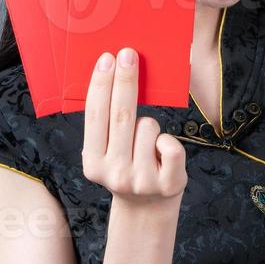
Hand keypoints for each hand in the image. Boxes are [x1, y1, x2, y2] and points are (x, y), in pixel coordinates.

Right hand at [80, 48, 186, 204]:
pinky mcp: (168, 184)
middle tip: (129, 54)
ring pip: (149, 126)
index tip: (107, 58)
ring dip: (150, 125)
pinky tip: (162, 154)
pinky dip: (169, 142)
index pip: (95, 116)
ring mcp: (141, 180)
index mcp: (92, 163)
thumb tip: (113, 74)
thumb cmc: (128, 168)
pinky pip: (171, 144)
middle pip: (121, 116)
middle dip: (125, 81)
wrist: (147, 209)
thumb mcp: (108, 152)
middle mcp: (114, 173)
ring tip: (147, 144)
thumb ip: (107, 125)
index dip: (101, 85)